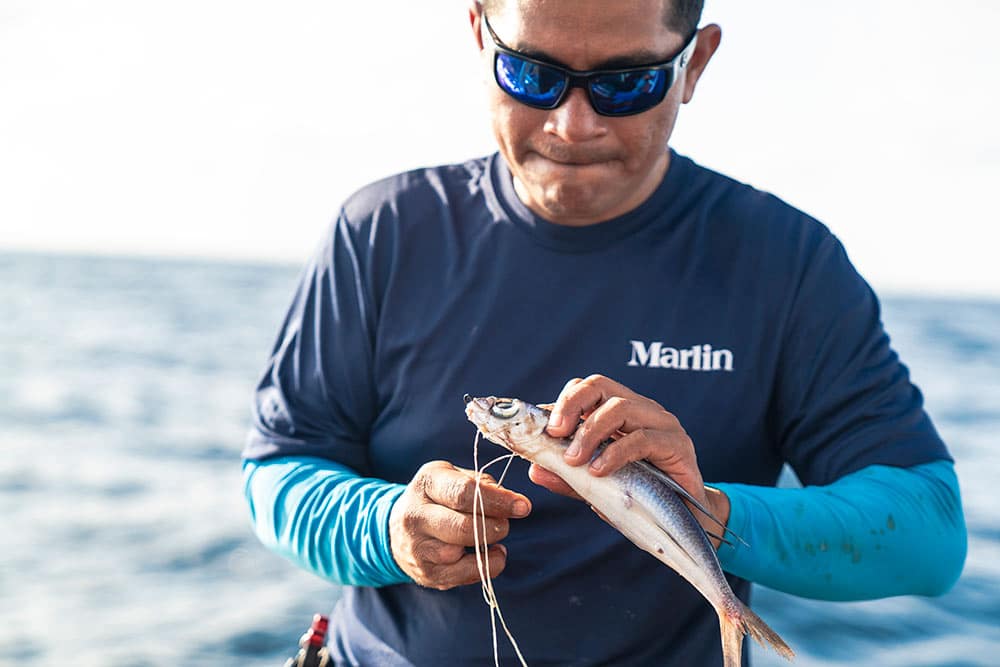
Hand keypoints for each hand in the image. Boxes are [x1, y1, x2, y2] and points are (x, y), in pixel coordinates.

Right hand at [389, 460, 531, 589]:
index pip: (463, 493)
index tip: (523, 506)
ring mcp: (418, 548)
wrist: (397, 531)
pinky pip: (463, 575)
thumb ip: (482, 484)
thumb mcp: (453, 477)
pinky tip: (490, 554)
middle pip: (462, 526)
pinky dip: (486, 566)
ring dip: (488, 546)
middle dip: (494, 526)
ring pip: (460, 553)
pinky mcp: (426, 574)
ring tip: (495, 537)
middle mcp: (415, 516)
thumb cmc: (437, 498)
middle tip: (506, 523)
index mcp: (426, 484)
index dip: (498, 501)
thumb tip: (510, 501)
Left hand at [529, 375, 730, 548]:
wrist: (687, 523)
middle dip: (571, 405)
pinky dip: (615, 453)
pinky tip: (599, 470)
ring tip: (573, 460)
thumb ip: (569, 477)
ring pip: (620, 407)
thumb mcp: (597, 487)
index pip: (587, 389)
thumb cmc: (642, 497)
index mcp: (621, 412)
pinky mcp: (678, 445)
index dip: (561, 403)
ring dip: (589, 432)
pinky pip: (642, 438)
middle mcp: (641, 410)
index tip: (542, 430)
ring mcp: (662, 424)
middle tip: (554, 434)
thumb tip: (535, 471)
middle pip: (600, 385)